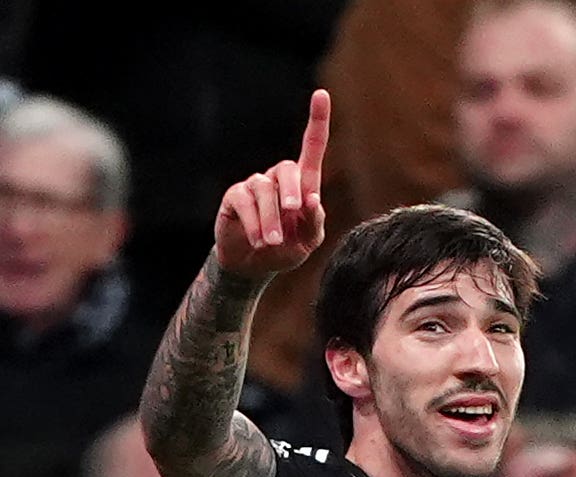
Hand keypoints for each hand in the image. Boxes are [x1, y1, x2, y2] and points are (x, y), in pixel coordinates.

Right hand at [214, 89, 329, 279]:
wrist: (254, 264)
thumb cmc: (286, 249)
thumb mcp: (308, 241)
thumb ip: (314, 222)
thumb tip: (313, 199)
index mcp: (303, 185)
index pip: (312, 148)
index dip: (317, 121)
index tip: (322, 94)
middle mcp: (279, 179)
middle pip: (288, 170)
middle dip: (292, 190)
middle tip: (294, 211)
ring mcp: (255, 185)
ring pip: (265, 190)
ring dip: (271, 218)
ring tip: (272, 242)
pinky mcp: (235, 196)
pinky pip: (245, 202)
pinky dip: (254, 223)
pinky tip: (258, 240)